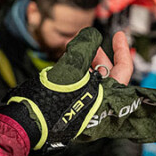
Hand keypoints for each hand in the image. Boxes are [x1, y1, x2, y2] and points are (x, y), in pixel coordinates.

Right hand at [0, 28, 155, 154]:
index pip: (124, 70)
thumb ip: (84, 48)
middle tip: (85, 43)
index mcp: (109, 98)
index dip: (122, 50)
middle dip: (97, 55)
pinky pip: (83, 89)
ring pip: (94, 81)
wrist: (32, 121)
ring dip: (86, 63)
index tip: (118, 34)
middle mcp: (103, 106)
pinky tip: (66, 65)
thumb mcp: (72, 68)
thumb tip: (91, 35)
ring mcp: (90, 110)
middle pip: (108, 75)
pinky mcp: (77, 110)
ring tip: (72, 52)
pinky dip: (78, 75)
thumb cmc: (55, 98)